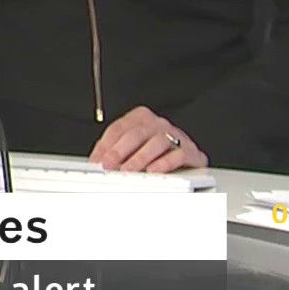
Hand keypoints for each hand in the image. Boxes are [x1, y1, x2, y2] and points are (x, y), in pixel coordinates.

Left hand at [90, 105, 206, 172]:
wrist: (190, 157)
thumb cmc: (157, 151)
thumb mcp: (133, 147)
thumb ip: (115, 151)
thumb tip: (97, 163)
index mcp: (141, 118)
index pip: (118, 128)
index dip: (105, 146)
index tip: (97, 160)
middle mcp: (158, 124)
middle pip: (136, 134)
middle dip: (119, 151)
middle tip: (109, 165)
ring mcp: (176, 136)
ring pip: (156, 142)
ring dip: (139, 158)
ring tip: (128, 171)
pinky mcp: (191, 151)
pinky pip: (177, 155)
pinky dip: (164, 163)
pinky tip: (153, 171)